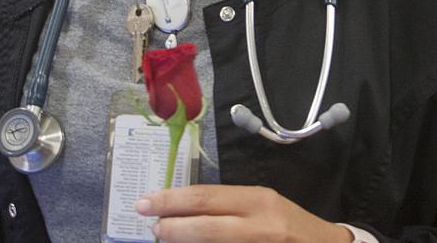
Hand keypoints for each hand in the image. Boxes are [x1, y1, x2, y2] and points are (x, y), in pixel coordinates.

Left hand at [136, 185, 351, 241]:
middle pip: (207, 223)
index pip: (207, 197)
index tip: (146, 203)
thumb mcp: (262, 207)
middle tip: (151, 226)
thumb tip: (181, 211)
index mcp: (258, 200)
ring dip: (186, 242)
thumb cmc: (289, 225)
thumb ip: (227, 208)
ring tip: (166, 239)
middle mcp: (261, 223)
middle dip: (172, 226)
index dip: (172, 201)